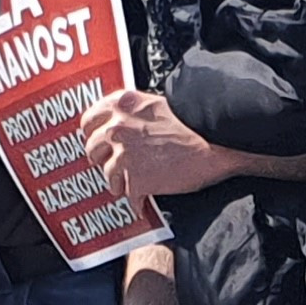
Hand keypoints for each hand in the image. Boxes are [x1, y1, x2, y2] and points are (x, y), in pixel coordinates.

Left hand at [83, 90, 243, 204]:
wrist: (216, 145)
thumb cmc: (195, 125)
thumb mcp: (158, 105)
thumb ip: (133, 113)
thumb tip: (122, 125)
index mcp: (121, 105)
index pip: (89, 121)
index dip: (93, 134)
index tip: (97, 141)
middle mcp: (117, 128)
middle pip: (93, 148)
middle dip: (103, 158)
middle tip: (114, 164)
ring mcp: (124, 155)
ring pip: (108, 174)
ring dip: (119, 181)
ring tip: (130, 184)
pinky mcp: (135, 179)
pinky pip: (128, 194)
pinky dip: (137, 199)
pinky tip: (143, 199)